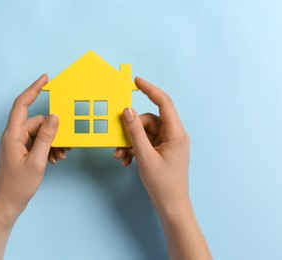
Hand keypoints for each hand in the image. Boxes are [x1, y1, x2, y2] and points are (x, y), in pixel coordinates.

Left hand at [0, 73, 68, 215]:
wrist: (7, 204)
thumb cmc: (18, 186)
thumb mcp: (37, 161)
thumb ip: (47, 137)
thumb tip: (55, 117)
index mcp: (12, 135)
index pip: (22, 104)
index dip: (33, 89)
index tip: (45, 79)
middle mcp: (13, 136)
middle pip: (37, 122)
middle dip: (53, 131)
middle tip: (67, 143)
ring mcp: (16, 144)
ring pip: (39, 133)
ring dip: (52, 142)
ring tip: (61, 155)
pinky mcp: (20, 151)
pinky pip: (36, 142)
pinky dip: (47, 148)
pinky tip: (54, 159)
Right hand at [115, 77, 210, 259]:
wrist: (171, 206)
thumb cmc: (163, 184)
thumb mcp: (144, 156)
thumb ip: (135, 132)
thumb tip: (126, 111)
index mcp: (176, 133)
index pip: (164, 102)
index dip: (150, 89)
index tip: (135, 81)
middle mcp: (173, 135)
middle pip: (148, 120)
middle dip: (130, 130)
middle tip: (117, 142)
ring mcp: (167, 143)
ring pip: (144, 132)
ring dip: (129, 142)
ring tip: (120, 156)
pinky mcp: (161, 151)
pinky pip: (145, 143)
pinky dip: (134, 149)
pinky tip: (126, 160)